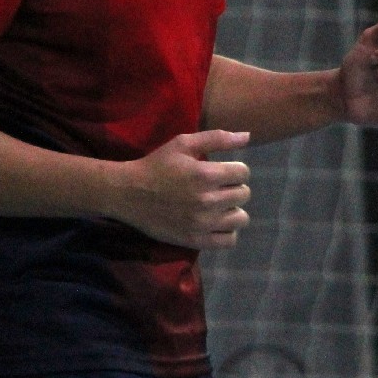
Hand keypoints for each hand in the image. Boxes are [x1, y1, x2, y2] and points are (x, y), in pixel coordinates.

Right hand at [113, 130, 252, 249]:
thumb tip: (248, 136)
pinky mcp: (196, 240)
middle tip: (217, 187)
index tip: (223, 171)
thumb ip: (217, 138)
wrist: (128, 193)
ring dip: (233, 210)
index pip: (243, 172)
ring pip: (241, 219)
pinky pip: (229, 241)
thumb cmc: (157, 165)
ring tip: (218, 205)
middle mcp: (207, 200)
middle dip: (234, 187)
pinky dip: (227, 231)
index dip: (235, 169)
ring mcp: (202, 223)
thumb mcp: (183, 144)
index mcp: (205, 174)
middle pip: (244, 194)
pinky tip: (216, 222)